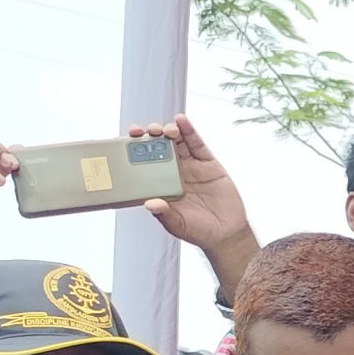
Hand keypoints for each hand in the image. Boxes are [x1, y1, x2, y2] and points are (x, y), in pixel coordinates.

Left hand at [129, 113, 254, 256]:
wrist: (226, 233)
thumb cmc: (198, 231)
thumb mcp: (177, 224)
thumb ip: (164, 214)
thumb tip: (149, 204)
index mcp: (161, 184)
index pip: (143, 162)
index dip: (135, 149)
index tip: (127, 140)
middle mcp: (174, 172)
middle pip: (158, 147)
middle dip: (150, 136)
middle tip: (145, 132)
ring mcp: (191, 166)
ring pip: (177, 141)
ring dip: (169, 131)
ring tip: (165, 129)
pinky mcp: (208, 163)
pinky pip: (197, 144)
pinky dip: (189, 130)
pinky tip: (182, 121)